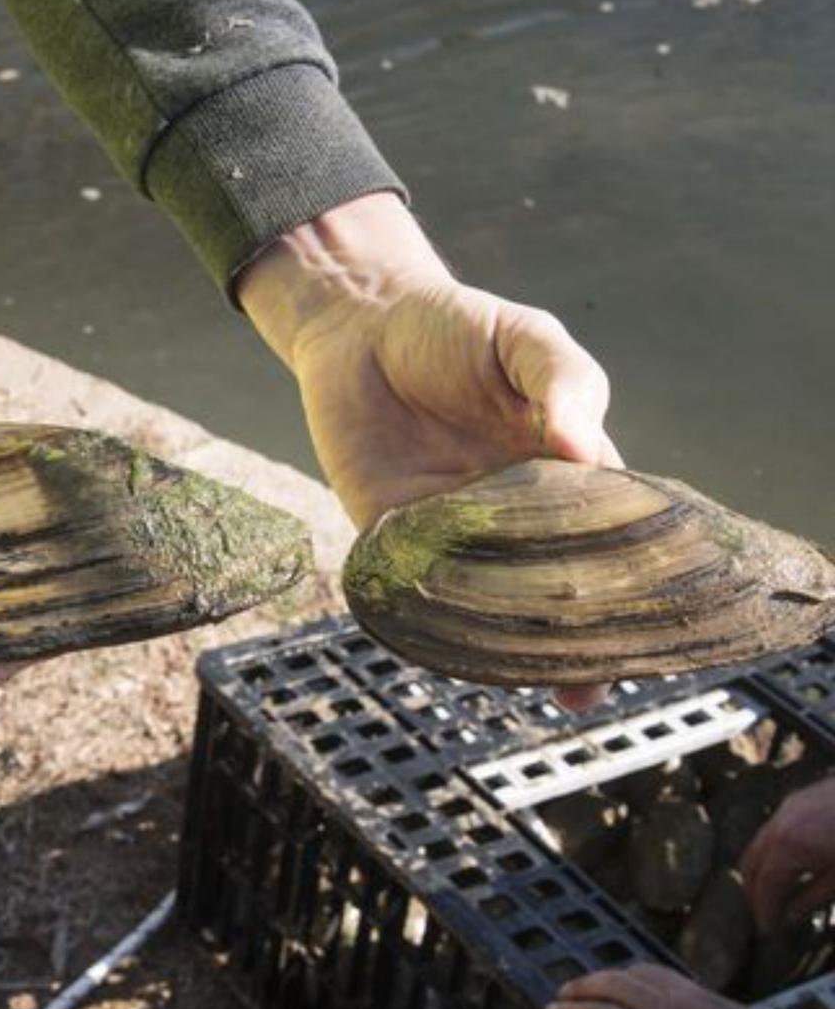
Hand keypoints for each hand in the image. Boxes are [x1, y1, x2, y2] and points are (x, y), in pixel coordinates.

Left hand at [238, 192, 620, 709]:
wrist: (360, 325)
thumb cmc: (455, 329)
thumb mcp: (525, 341)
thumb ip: (563, 385)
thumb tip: (580, 447)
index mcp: (561, 473)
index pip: (605, 539)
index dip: (628, 585)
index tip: (647, 628)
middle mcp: (510, 514)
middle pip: (550, 587)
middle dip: (572, 637)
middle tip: (592, 681)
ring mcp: (451, 530)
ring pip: (486, 601)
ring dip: (506, 643)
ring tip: (536, 683)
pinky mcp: (388, 533)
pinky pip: (414, 586)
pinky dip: (433, 618)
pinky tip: (455, 649)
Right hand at [741, 778, 834, 931]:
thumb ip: (811, 900)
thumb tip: (789, 918)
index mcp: (788, 848)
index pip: (765, 886)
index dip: (764, 911)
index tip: (769, 932)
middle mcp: (778, 825)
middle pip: (751, 863)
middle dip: (753, 892)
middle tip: (764, 916)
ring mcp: (786, 809)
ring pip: (758, 845)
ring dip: (761, 871)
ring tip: (774, 894)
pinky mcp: (797, 801)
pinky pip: (772, 831)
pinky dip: (771, 852)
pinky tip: (789, 866)